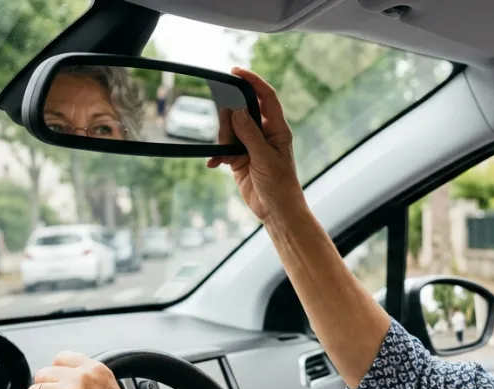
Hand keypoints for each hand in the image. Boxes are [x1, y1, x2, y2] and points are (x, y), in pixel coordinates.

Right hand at [208, 67, 302, 222]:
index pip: (266, 97)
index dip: (253, 81)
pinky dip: (217, 155)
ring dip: (223, 140)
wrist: (276, 211)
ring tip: (227, 157)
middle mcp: (265, 134)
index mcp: (278, 129)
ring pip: (230, 130)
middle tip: (226, 128)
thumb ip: (250, 134)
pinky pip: (224, 150)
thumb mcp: (265, 158)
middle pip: (243, 111)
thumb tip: (237, 111)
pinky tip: (213, 164)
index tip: (236, 72)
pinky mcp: (239, 159)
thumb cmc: (280, 186)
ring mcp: (251, 146)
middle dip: (231, 118)